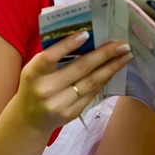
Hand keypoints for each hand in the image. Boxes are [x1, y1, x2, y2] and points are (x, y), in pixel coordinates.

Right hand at [16, 32, 132, 132]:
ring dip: (111, 67)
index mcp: (33, 73)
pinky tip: (114, 69)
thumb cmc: (34, 86)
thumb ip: (53, 56)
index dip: (67, 45)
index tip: (87, 33)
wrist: (29, 120)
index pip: (50, 57)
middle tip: (122, 44)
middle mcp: (45, 89)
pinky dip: (105, 79)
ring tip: (125, 56)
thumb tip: (85, 36)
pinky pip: (92, 93)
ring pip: (91, 82)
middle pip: (79, 69)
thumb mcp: (35, 70)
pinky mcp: (71, 113)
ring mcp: (59, 104)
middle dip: (104, 54)